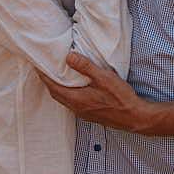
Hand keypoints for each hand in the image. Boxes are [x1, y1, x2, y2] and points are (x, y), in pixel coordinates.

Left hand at [37, 53, 154, 132]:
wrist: (135, 117)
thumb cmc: (121, 98)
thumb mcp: (104, 77)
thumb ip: (85, 67)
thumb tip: (68, 56)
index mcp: (77, 99)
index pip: (53, 87)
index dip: (43, 77)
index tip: (37, 66)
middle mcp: (77, 108)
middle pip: (56, 94)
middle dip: (48, 82)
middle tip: (44, 69)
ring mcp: (84, 113)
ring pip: (64, 99)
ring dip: (58, 88)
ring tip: (57, 75)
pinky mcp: (91, 114)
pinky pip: (72, 103)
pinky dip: (68, 93)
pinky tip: (74, 87)